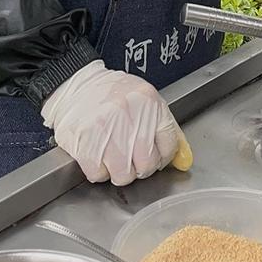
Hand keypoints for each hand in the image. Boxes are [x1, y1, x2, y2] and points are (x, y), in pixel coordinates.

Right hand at [40, 60, 183, 184]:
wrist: (77, 85)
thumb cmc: (113, 94)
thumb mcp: (146, 101)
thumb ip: (166, 129)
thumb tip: (184, 161)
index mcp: (148, 101)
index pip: (168, 144)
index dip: (162, 156)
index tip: (154, 154)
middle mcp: (128, 114)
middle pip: (147, 164)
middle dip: (141, 167)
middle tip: (131, 156)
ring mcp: (105, 129)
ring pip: (123, 175)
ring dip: (119, 171)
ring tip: (113, 154)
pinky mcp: (85, 143)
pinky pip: (99, 175)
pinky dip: (99, 170)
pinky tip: (98, 153)